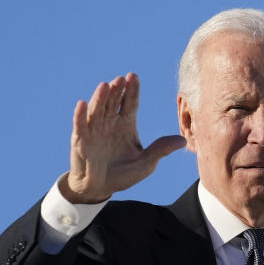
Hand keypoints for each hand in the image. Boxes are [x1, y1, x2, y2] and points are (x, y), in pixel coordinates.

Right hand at [62, 73, 185, 202]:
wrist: (99, 188)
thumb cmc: (123, 174)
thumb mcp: (146, 164)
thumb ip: (160, 150)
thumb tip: (183, 141)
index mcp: (126, 124)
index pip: (130, 103)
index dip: (132, 90)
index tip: (134, 76)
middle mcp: (110, 122)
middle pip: (113, 102)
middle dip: (117, 91)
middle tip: (121, 79)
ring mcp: (94, 129)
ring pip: (97, 110)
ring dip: (100, 98)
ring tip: (105, 86)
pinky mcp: (81, 140)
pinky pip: (80, 125)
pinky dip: (80, 115)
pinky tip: (82, 104)